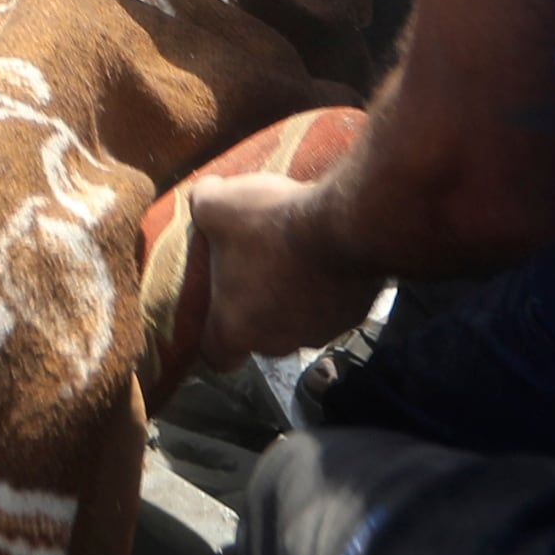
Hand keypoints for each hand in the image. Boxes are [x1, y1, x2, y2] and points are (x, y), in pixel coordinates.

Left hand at [171, 168, 382, 370]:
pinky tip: (327, 252)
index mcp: (236, 328)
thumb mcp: (218, 204)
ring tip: (296, 252)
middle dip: (257, 304)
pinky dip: (329, 285)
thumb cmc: (271, 226)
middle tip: (258, 265)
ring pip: (300, 320)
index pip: (218, 356)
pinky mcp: (353, 316)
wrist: (345, 227)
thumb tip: (201, 199)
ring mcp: (320, 333)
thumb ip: (201, 207)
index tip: (217, 310)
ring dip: (296, 294)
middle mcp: (277, 343)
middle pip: (260, 334)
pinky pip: (334, 305)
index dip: (213, 334)